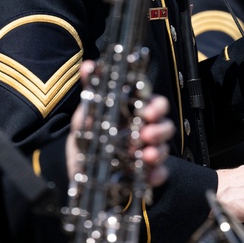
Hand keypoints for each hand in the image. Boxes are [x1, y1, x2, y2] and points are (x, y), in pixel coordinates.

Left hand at [67, 61, 174, 187]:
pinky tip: (149, 176)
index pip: (154, 103)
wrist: (78, 171)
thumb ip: (90, 91)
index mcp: (134, 114)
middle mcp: (144, 131)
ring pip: (165, 148)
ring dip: (159, 151)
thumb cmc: (87, 139)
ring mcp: (147, 153)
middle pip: (165, 125)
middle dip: (160, 129)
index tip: (148, 111)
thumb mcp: (84, 115)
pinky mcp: (146, 174)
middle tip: (146, 134)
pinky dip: (157, 175)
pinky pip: (160, 174)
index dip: (156, 105)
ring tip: (146, 156)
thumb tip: (88, 65)